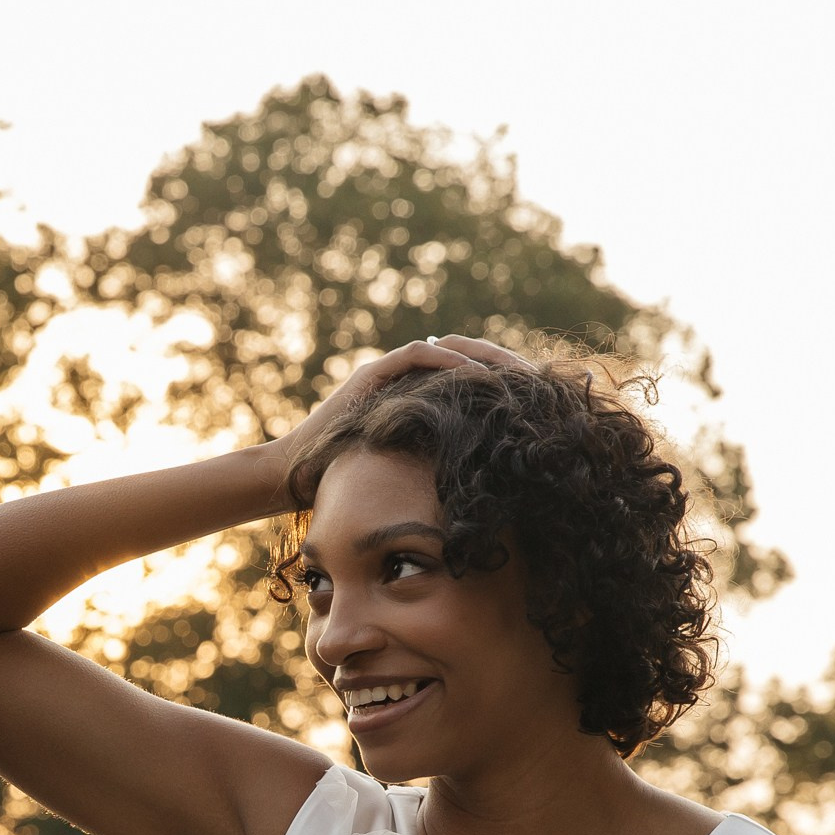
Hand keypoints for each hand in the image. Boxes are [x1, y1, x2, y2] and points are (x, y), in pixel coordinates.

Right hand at [264, 334, 532, 505]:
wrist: (296, 478)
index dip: (504, 380)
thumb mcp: (409, 475)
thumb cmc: (348, 486)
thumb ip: (439, 466)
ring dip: (484, 355)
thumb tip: (488, 487)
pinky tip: (476, 373)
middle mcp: (404, 378)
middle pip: (465, 355)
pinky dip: (448, 360)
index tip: (537, 395)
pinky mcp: (371, 375)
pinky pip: (417, 355)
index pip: (469, 377)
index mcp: (417, 398)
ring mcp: (386, 373)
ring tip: (516, 371)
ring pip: (447, 347)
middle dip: (503, 363)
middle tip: (538, 376)